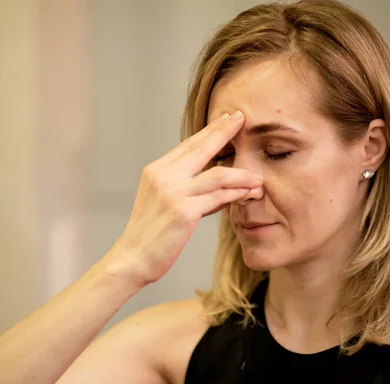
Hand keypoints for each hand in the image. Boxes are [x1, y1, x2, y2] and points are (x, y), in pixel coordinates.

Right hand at [106, 111, 258, 286]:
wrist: (131, 259)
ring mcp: (172, 192)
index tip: (227, 119)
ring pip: (217, 175)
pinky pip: (218, 198)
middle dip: (224, 131)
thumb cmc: (150, 235)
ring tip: (259, 176)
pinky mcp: (183, 211)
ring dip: (241, 175)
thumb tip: (220, 184)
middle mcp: (163, 176)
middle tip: (243, 118)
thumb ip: (190, 190)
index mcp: (157, 171)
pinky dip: (236, 194)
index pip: (188, 145)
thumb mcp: (165, 203)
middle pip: (201, 148)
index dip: (210, 131)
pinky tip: (249, 193)